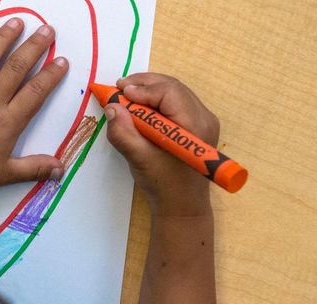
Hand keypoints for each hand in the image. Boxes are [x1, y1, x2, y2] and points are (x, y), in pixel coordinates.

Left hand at [0, 18, 68, 195]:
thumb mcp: (5, 174)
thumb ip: (35, 168)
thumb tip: (61, 169)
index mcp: (8, 121)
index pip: (35, 93)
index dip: (50, 76)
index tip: (62, 60)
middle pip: (16, 69)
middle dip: (34, 47)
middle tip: (47, 30)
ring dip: (3, 37)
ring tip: (16, 21)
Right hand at [105, 73, 219, 216]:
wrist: (182, 205)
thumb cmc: (163, 184)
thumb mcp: (139, 159)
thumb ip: (123, 133)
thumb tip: (112, 107)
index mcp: (194, 125)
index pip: (169, 92)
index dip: (143, 89)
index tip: (119, 92)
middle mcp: (204, 117)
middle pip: (173, 87)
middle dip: (144, 83)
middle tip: (119, 87)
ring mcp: (203, 120)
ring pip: (174, 92)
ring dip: (149, 89)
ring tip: (126, 93)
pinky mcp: (197, 124)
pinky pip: (176, 102)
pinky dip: (156, 99)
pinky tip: (140, 105)